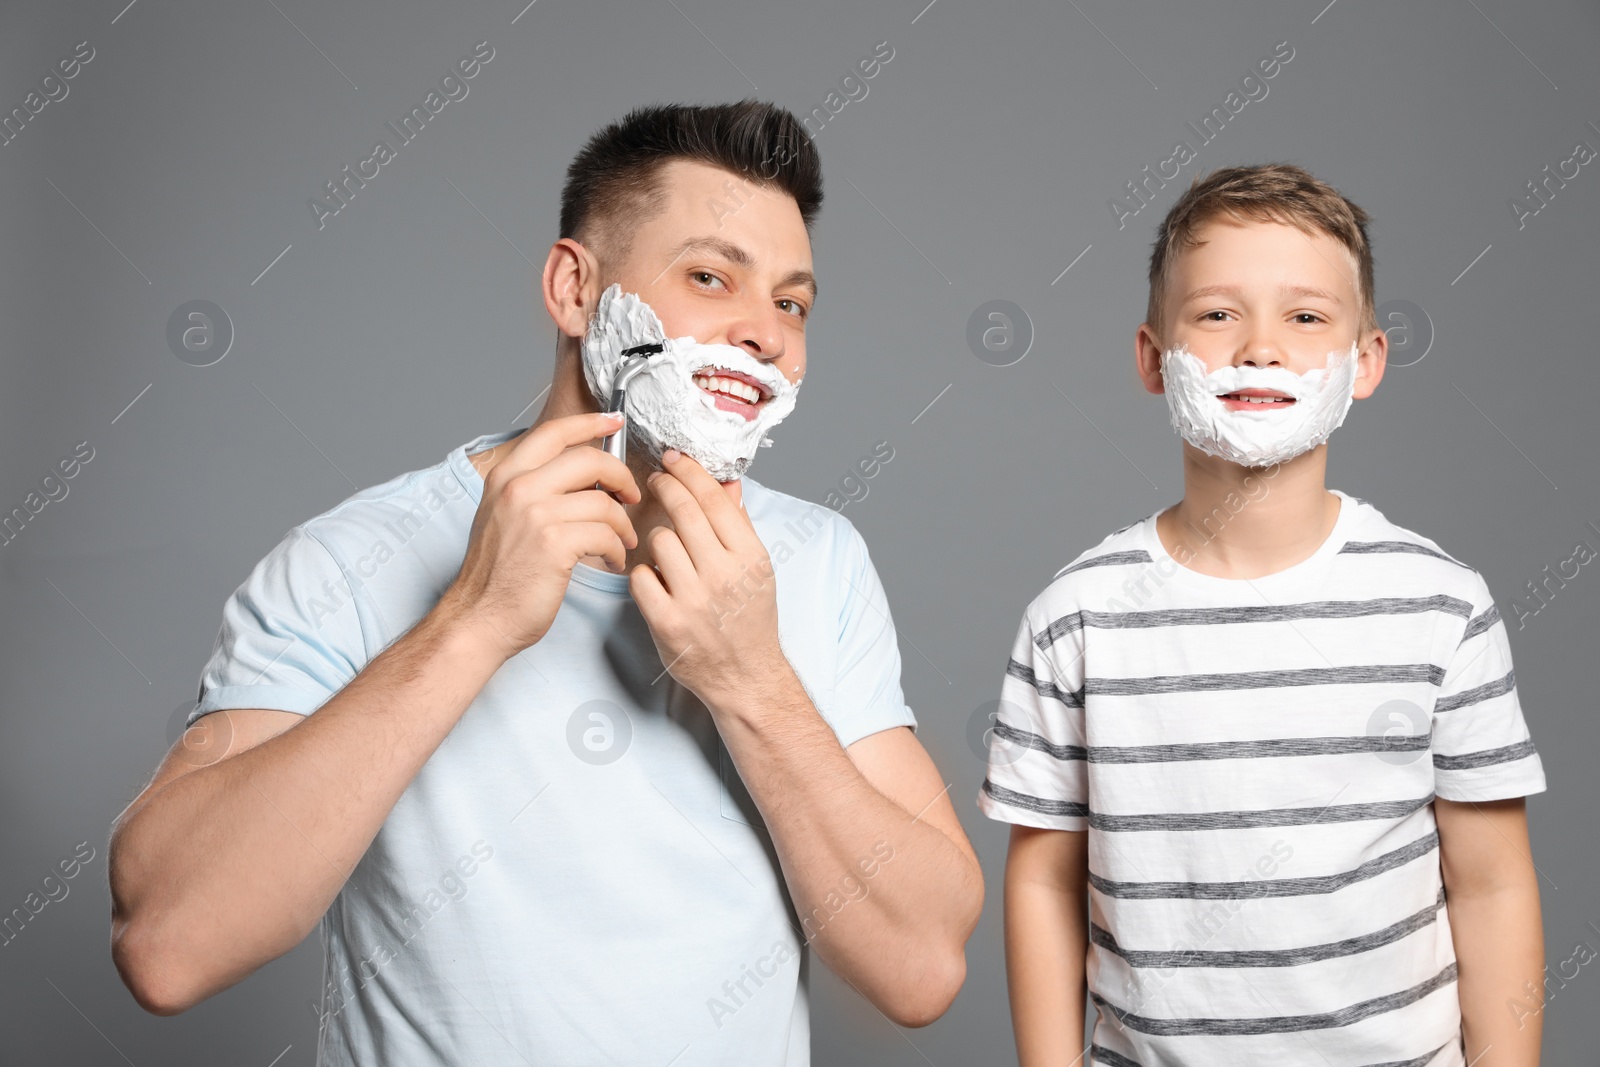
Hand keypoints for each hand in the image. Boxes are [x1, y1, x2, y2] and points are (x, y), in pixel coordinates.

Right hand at [439, 412, 639, 658]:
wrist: (479, 618)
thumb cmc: (497, 575)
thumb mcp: (503, 516)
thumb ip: (533, 489)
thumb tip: (578, 474)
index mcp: (505, 476)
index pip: (555, 433)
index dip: (591, 422)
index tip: (614, 422)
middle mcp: (518, 488)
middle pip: (590, 460)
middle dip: (622, 477)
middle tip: (632, 495)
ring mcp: (536, 515)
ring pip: (605, 502)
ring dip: (623, 525)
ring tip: (622, 542)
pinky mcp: (555, 543)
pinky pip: (607, 534)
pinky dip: (618, 549)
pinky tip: (613, 560)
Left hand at [629, 449, 784, 708]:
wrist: (746, 677)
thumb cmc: (751, 620)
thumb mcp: (758, 568)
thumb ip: (739, 524)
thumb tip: (727, 482)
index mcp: (749, 557)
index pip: (713, 498)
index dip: (689, 471)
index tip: (674, 458)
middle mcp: (723, 575)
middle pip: (682, 511)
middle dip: (664, 487)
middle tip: (656, 480)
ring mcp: (693, 600)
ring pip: (658, 541)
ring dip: (657, 538)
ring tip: (666, 549)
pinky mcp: (666, 622)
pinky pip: (640, 577)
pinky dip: (644, 574)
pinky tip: (657, 580)